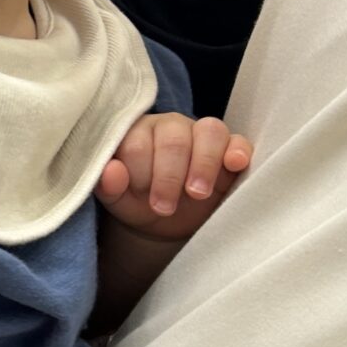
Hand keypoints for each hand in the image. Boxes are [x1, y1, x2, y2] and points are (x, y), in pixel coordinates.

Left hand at [96, 113, 251, 241]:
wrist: (169, 219)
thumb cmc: (140, 202)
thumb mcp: (119, 200)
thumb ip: (108, 186)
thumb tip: (112, 172)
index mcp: (138, 133)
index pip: (137, 144)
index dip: (141, 174)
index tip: (145, 200)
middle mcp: (171, 126)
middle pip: (173, 139)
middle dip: (168, 177)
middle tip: (165, 208)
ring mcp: (202, 134)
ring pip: (209, 131)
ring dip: (203, 164)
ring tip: (197, 194)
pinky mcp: (231, 148)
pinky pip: (238, 140)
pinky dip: (238, 150)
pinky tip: (235, 164)